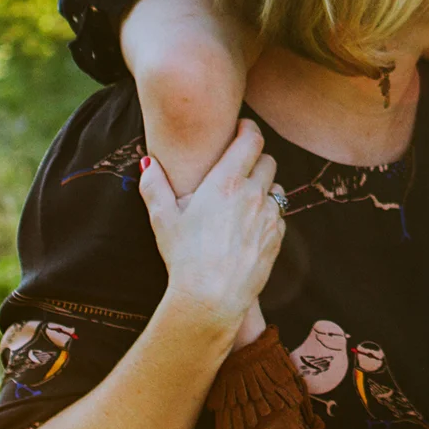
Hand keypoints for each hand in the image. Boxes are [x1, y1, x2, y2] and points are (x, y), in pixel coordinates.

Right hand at [140, 120, 283, 333]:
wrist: (211, 298)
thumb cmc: (183, 257)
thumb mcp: (162, 219)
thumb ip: (154, 186)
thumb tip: (148, 162)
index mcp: (225, 182)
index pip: (251, 138)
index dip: (248, 129)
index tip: (239, 130)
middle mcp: (253, 194)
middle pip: (268, 160)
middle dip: (255, 160)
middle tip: (238, 169)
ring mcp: (269, 216)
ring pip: (277, 188)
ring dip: (264, 188)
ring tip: (243, 201)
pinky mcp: (278, 237)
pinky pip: (280, 215)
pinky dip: (269, 215)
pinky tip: (249, 227)